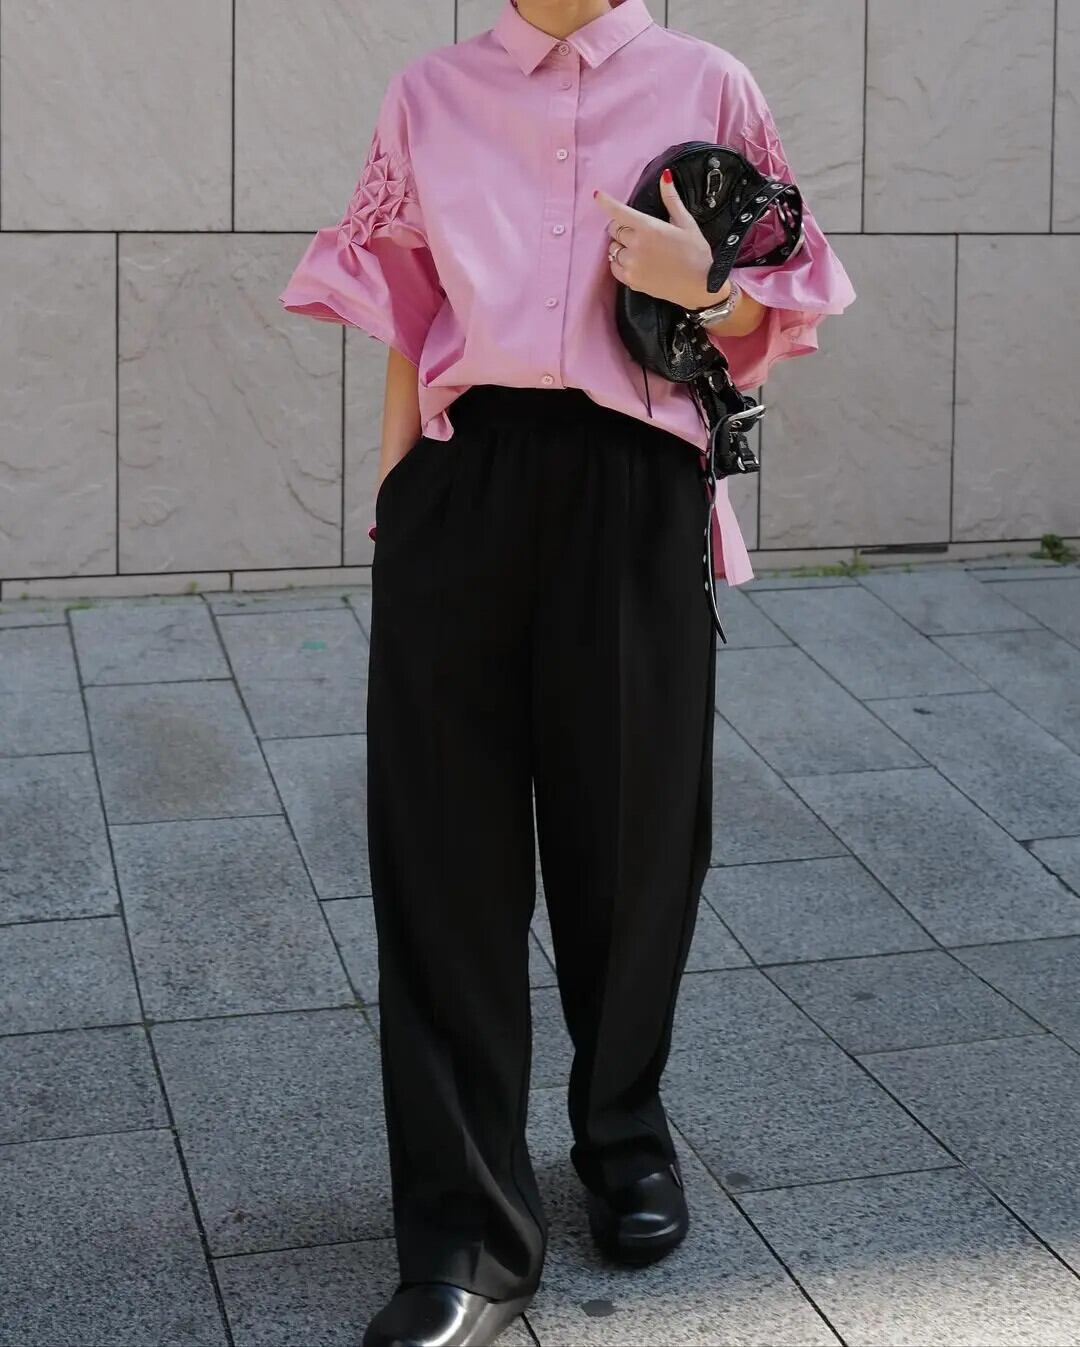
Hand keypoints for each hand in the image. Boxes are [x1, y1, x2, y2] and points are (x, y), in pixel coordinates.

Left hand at [593, 169, 728, 310]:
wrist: (700, 286)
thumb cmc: (696, 253)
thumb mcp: (686, 223)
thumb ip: (672, 199)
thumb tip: (665, 175)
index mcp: (649, 228)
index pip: (619, 212)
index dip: (606, 202)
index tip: (597, 195)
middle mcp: (636, 246)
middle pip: (614, 230)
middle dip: (621, 227)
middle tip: (638, 232)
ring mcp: (632, 265)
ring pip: (613, 249)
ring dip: (621, 246)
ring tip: (640, 250)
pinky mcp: (632, 281)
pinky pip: (614, 267)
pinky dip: (620, 262)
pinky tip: (635, 262)